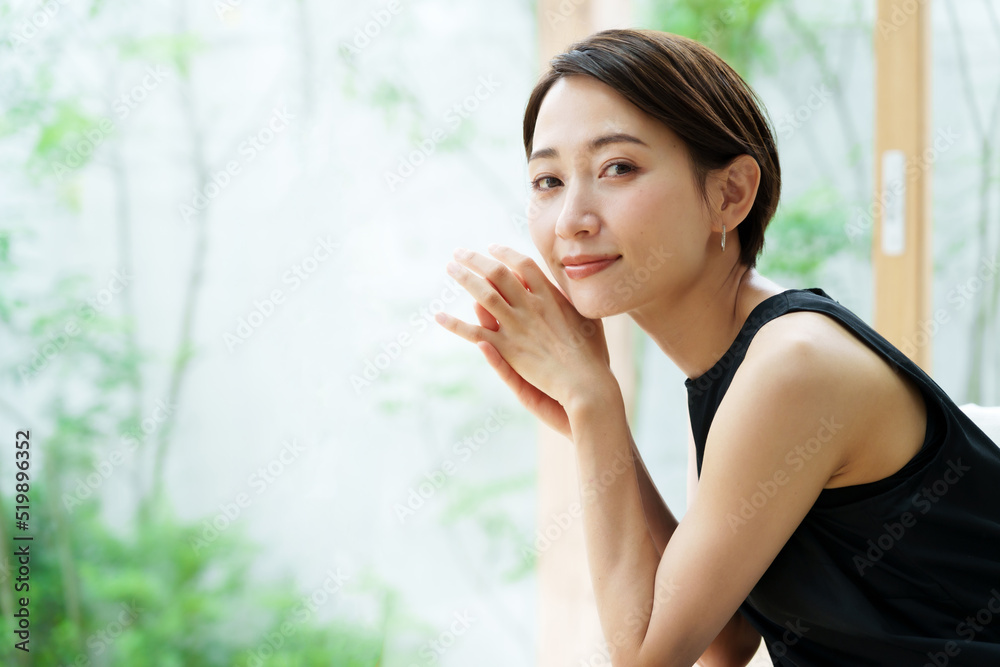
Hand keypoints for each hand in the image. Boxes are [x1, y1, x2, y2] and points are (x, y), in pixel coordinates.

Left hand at [434, 244, 613, 435]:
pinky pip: (473, 332)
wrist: (587, 385)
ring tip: (449, 268)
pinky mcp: (507, 348)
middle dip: (477, 259)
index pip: (524, 265)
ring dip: (464, 278)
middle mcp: (531, 306)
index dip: (506, 254)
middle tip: (459, 252)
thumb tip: (565, 290)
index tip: (491, 248)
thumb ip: (571, 304)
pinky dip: (454, 324)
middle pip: (498, 272)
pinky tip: (437, 316)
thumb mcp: (588, 321)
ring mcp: (517, 326)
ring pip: (483, 294)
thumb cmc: (593, 357)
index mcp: (551, 297)